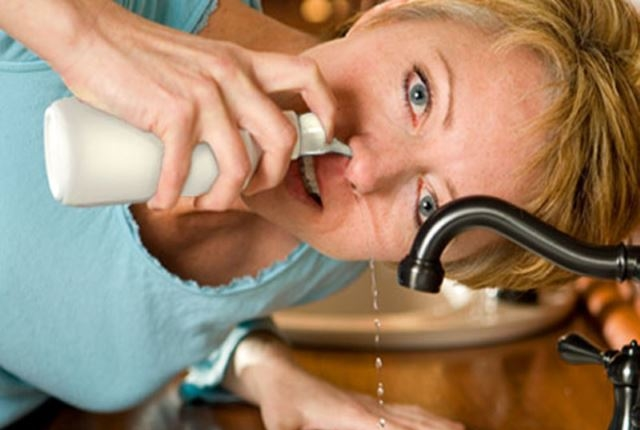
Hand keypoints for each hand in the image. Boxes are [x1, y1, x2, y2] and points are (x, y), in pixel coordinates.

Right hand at [30, 0, 336, 209]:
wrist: (91, 35)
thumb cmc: (141, 57)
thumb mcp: (198, 64)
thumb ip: (218, 90)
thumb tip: (224, 143)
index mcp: (244, 63)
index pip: (308, 76)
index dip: (325, 111)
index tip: (318, 140)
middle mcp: (233, 76)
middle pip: (283, 136)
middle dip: (273, 176)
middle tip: (249, 190)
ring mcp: (205, 94)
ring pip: (239, 163)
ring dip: (225, 198)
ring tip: (204, 202)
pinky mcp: (173, 111)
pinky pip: (185, 168)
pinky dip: (173, 194)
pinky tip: (162, 201)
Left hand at [224, 334, 464, 429]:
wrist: (280, 375)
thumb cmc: (280, 402)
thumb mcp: (281, 427)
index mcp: (352, 417)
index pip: (395, 429)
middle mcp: (368, 408)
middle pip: (413, 421)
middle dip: (440, 429)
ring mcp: (369, 404)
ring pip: (412, 414)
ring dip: (437, 423)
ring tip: (461, 429)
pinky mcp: (365, 405)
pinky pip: (403, 411)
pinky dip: (424, 417)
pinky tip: (432, 421)